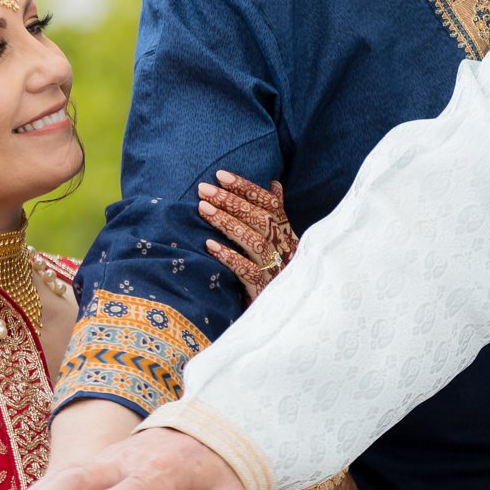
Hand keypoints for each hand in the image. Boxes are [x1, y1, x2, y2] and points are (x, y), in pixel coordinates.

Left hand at [199, 170, 297, 301]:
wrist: (285, 314)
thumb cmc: (277, 273)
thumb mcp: (279, 243)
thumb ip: (275, 215)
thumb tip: (274, 184)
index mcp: (287, 235)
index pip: (270, 204)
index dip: (247, 188)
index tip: (220, 175)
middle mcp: (285, 249)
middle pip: (260, 219)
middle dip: (231, 201)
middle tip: (204, 189)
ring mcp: (276, 270)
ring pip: (254, 241)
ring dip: (227, 223)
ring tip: (202, 209)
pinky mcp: (266, 291)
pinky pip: (248, 271)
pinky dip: (229, 256)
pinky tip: (209, 246)